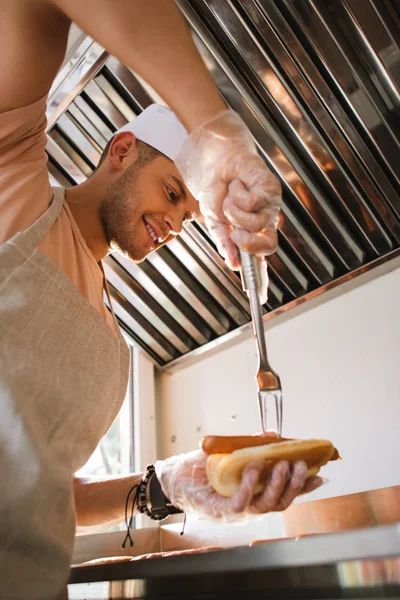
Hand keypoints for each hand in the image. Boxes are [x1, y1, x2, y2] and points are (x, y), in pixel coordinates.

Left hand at [155, 449, 321, 522]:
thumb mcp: (232, 452)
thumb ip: (253, 446)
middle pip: (281, 502)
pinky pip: (240, 503)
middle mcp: (250, 504)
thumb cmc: (202, 468)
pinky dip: (249, 487)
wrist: (174, 476)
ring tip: (281, 465)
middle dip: (295, 485)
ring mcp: (236, 510)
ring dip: (277, 485)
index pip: (285, 492)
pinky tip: (253, 470)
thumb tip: (273, 436)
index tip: (320, 474)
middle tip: (299, 465)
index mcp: (255, 492)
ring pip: (265, 505)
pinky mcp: (220, 509)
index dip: (303, 486)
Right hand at [175, 110, 281, 269]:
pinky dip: (239, 195)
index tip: (259, 296)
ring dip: (235, 211)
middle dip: (248, 242)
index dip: (260, 277)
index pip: (259, 258)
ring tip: (232, 197)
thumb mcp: (215, 223)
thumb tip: (234, 264)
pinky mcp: (271, 188)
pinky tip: (238, 185)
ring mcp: (270, 206)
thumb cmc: (217, 190)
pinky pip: (254, 202)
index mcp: (252, 232)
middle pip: (267, 246)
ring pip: (255, 223)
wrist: (215, 161)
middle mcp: (265, 221)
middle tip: (234, 232)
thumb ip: (225, 243)